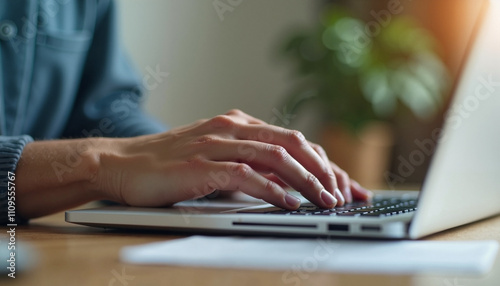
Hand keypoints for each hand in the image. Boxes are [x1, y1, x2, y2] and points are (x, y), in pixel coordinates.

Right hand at [96, 109, 371, 209]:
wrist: (123, 163)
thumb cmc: (171, 164)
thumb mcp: (219, 159)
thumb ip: (251, 166)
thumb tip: (290, 185)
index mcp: (240, 124)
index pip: (295, 141)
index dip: (325, 164)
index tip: (348, 186)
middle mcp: (233, 128)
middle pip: (293, 143)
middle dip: (325, 170)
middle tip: (346, 195)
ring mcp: (217, 142)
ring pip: (275, 156)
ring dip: (306, 180)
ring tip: (327, 201)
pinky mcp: (201, 163)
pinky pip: (245, 174)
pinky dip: (271, 189)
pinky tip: (290, 203)